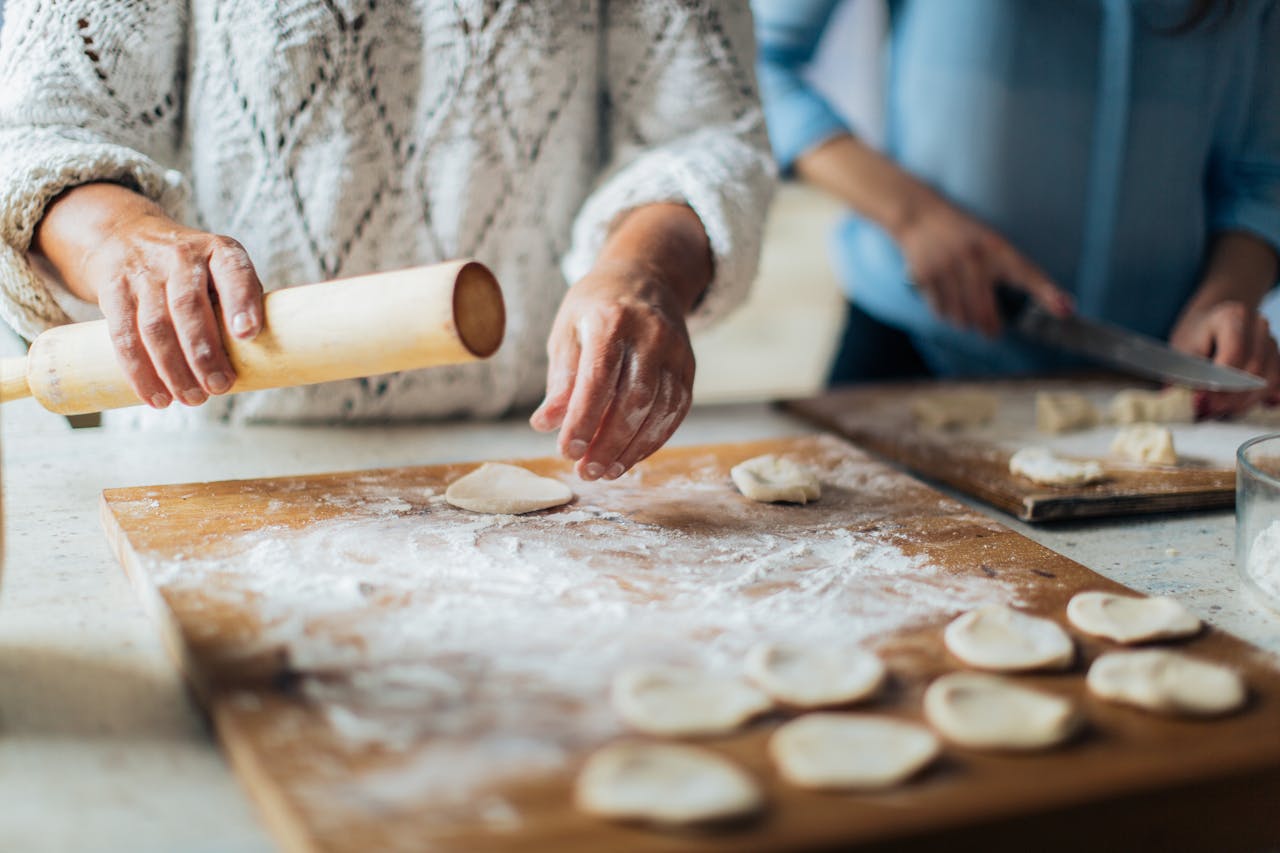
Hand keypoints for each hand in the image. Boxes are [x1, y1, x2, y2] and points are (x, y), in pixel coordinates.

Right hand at [80, 212, 264, 408]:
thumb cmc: (193, 272)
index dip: (241, 301)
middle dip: (203, 353)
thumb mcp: (221, 272)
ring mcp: (143, 273)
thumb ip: (239, 307)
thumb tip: (258, 363)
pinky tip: (156, 397)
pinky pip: (123, 336)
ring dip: (173, 370)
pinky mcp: (114, 292)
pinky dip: (139, 371)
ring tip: (192, 398)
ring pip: (155, 326)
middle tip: (219, 387)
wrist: (125, 237)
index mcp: (218, 251)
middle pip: (187, 306)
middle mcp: (180, 256)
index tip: (248, 333)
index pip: (232, 271)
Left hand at [530, 261, 694, 480]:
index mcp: (612, 320)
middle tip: (584, 470)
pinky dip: (652, 441)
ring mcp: (675, 352)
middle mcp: (651, 334)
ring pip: (659, 410)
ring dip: (631, 448)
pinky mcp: (688, 368)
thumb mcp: (568, 332)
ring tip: (604, 471)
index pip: (600, 376)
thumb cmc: (596, 309)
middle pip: (634, 398)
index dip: (584, 417)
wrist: (646, 278)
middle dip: (608, 442)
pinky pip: (675, 412)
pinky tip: (628, 458)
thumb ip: (561, 379)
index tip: (567, 450)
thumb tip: (544, 424)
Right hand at [893, 194, 1072, 336]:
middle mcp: (974, 257)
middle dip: (990, 327)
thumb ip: (1012, 270)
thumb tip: (1042, 303)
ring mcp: (947, 267)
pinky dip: (945, 314)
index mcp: (997, 247)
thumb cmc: (962, 234)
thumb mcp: (991, 242)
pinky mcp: (925, 276)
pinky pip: (940, 311)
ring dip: (965, 322)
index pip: (1027, 273)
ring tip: (966, 315)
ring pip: (961, 316)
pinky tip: (947, 304)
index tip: (1065, 309)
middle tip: (992, 332)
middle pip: (985, 310)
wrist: (920, 216)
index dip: (1047, 292)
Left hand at [1169, 301, 1279, 417]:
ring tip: (1217, 410)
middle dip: (1230, 397)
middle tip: (1208, 411)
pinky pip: (1274, 385)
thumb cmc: (1195, 335)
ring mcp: (1272, 341)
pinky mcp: (1277, 358)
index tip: (1203, 402)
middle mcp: (1259, 326)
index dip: (1220, 383)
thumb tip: (1185, 403)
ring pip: (1268, 381)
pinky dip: (1256, 399)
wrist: (1212, 321)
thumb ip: (1184, 376)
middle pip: (1254, 370)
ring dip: (1243, 402)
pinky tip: (1236, 406)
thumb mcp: (1181, 351)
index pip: (1234, 354)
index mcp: (1233, 316)